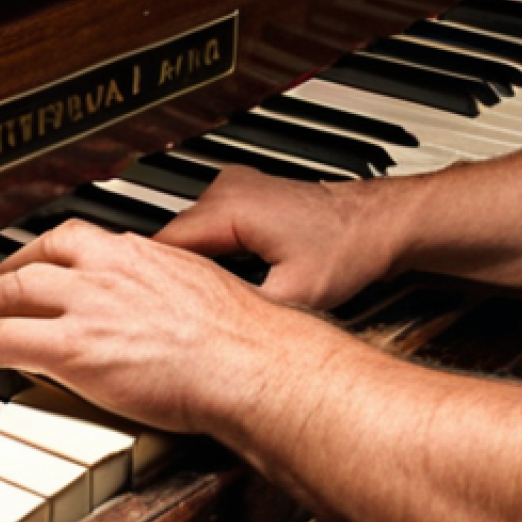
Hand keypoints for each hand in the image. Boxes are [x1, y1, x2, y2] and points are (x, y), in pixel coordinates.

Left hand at [0, 219, 298, 434]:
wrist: (250, 364)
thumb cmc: (242, 337)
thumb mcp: (201, 288)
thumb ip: (167, 287)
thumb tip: (162, 302)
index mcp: (139, 254)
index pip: (73, 239)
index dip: (42, 255)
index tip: (34, 267)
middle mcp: (107, 270)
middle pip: (33, 258)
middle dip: (3, 277)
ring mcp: (88, 306)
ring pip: (12, 291)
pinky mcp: (74, 348)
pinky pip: (7, 339)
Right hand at [155, 166, 393, 309]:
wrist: (379, 223)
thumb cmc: (349, 248)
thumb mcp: (294, 295)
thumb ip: (244, 312)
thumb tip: (212, 334)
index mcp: (229, 209)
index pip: (164, 244)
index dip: (152, 279)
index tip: (142, 306)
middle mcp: (226, 190)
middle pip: (174, 237)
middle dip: (168, 274)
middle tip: (162, 312)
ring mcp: (234, 187)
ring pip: (189, 231)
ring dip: (187, 262)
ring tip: (186, 296)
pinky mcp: (243, 194)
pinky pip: (206, 224)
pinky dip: (204, 249)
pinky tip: (212, 276)